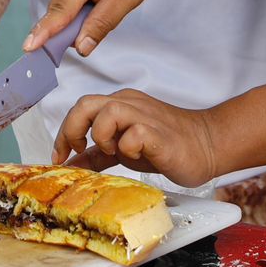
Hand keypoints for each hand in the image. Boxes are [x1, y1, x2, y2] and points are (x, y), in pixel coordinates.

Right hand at [24, 0, 167, 56]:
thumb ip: (102, 23)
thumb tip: (80, 47)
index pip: (59, 12)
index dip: (44, 33)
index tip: (28, 48)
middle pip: (59, 16)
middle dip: (76, 29)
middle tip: (107, 16)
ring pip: (63, 12)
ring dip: (81, 19)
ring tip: (108, 1)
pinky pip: (67, 4)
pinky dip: (80, 10)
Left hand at [52, 89, 218, 189]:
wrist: (207, 145)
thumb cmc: (164, 146)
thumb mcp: (123, 149)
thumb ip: (97, 153)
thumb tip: (71, 163)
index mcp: (118, 104)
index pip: (80, 108)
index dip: (63, 132)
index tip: (59, 156)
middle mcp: (128, 104)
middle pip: (86, 103)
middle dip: (72, 130)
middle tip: (78, 151)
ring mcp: (144, 115)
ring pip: (106, 113)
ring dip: (102, 137)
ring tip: (115, 153)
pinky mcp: (158, 133)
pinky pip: (133, 134)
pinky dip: (128, 148)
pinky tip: (138, 156)